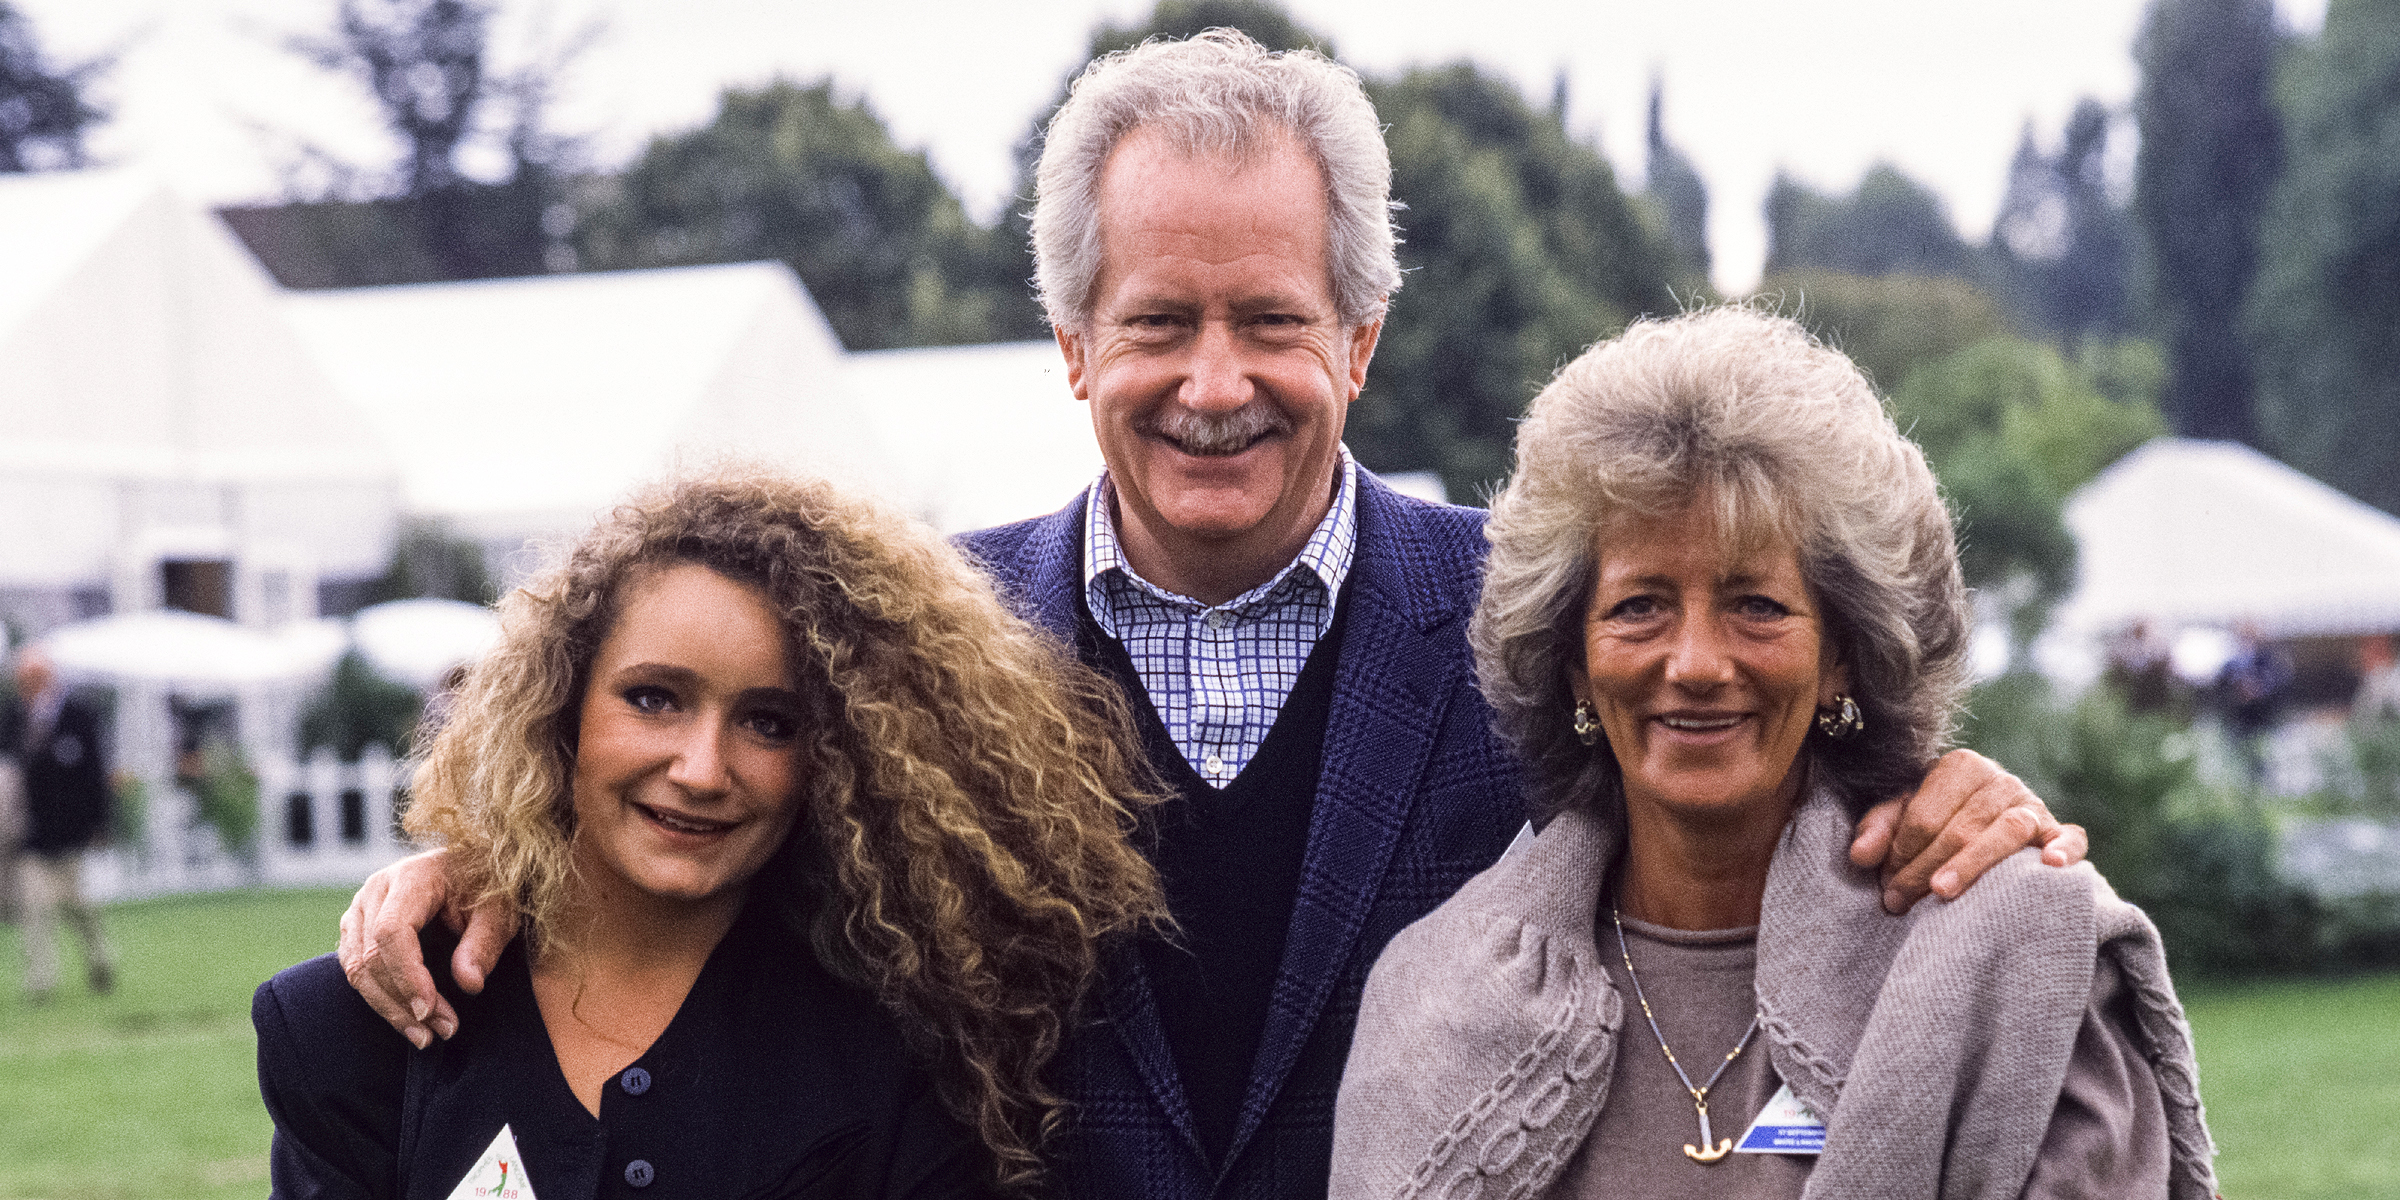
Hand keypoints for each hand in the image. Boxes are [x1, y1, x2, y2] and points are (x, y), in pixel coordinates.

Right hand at [336, 849, 515, 1047]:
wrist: (473, 869)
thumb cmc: (489, 888)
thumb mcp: (500, 911)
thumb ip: (484, 944)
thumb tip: (469, 985)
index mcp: (412, 876)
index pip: (391, 931)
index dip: (406, 976)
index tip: (430, 1010)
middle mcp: (377, 890)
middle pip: (370, 955)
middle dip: (402, 1001)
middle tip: (442, 1031)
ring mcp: (361, 908)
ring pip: (356, 968)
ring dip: (389, 1008)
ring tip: (427, 1036)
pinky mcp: (357, 928)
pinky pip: (355, 969)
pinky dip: (380, 999)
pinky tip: (410, 1021)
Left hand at [1847, 748, 2087, 913]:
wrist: (1987, 822)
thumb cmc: (1937, 819)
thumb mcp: (1903, 815)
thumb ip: (1878, 828)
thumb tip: (1860, 856)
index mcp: (1960, 766)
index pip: (1924, 816)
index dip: (1899, 854)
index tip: (1884, 887)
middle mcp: (2000, 779)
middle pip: (1960, 828)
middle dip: (1923, 869)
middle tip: (1898, 903)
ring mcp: (2033, 804)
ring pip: (2006, 831)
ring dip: (1973, 864)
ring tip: (1943, 892)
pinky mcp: (2059, 830)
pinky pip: (2070, 837)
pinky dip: (2064, 849)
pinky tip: (2049, 864)